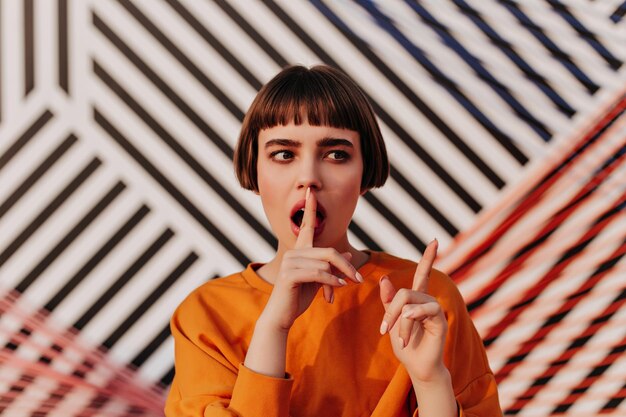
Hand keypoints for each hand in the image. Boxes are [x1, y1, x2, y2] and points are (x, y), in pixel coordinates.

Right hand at [261, 187, 361, 331]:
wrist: (281, 316)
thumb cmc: (298, 297)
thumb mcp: (319, 281)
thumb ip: (331, 267)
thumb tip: (347, 255)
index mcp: (300, 251)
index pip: (307, 226)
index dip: (309, 208)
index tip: (310, 192)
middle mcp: (294, 253)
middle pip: (329, 252)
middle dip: (346, 266)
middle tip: (357, 279)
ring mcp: (290, 263)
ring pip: (325, 264)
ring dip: (338, 279)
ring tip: (341, 289)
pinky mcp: (289, 275)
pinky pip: (319, 274)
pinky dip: (332, 283)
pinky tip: (336, 290)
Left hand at [379, 239, 448, 382]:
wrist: (416, 367)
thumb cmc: (406, 344)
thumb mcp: (392, 321)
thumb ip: (388, 301)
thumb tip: (385, 278)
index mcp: (417, 299)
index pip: (423, 273)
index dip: (428, 257)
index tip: (435, 240)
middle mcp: (428, 301)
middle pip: (405, 292)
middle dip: (391, 311)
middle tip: (385, 330)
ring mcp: (435, 310)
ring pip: (411, 301)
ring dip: (400, 320)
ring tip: (399, 338)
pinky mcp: (440, 321)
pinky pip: (426, 309)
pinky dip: (413, 317)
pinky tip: (408, 327)